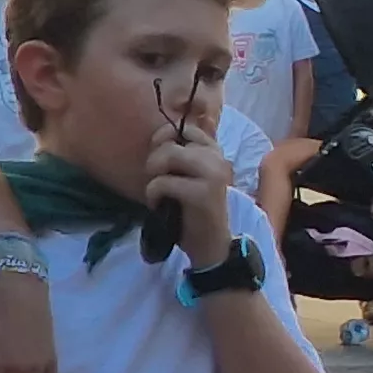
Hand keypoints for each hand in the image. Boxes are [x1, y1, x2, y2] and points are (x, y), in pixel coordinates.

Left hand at [141, 103, 240, 267]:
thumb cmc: (194, 210)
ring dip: (154, 175)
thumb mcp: (190, 176)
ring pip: (169, 155)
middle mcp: (218, 159)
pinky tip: (160, 205)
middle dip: (155, 160)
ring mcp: (214, 175)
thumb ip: (182, 155)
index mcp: (216, 152)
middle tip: (157, 179)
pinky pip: (163, 182)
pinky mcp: (203, 194)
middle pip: (171, 141)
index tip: (160, 160)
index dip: (164, 138)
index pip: (184, 128)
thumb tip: (160, 137)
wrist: (210, 245)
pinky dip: (153, 194)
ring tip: (158, 191)